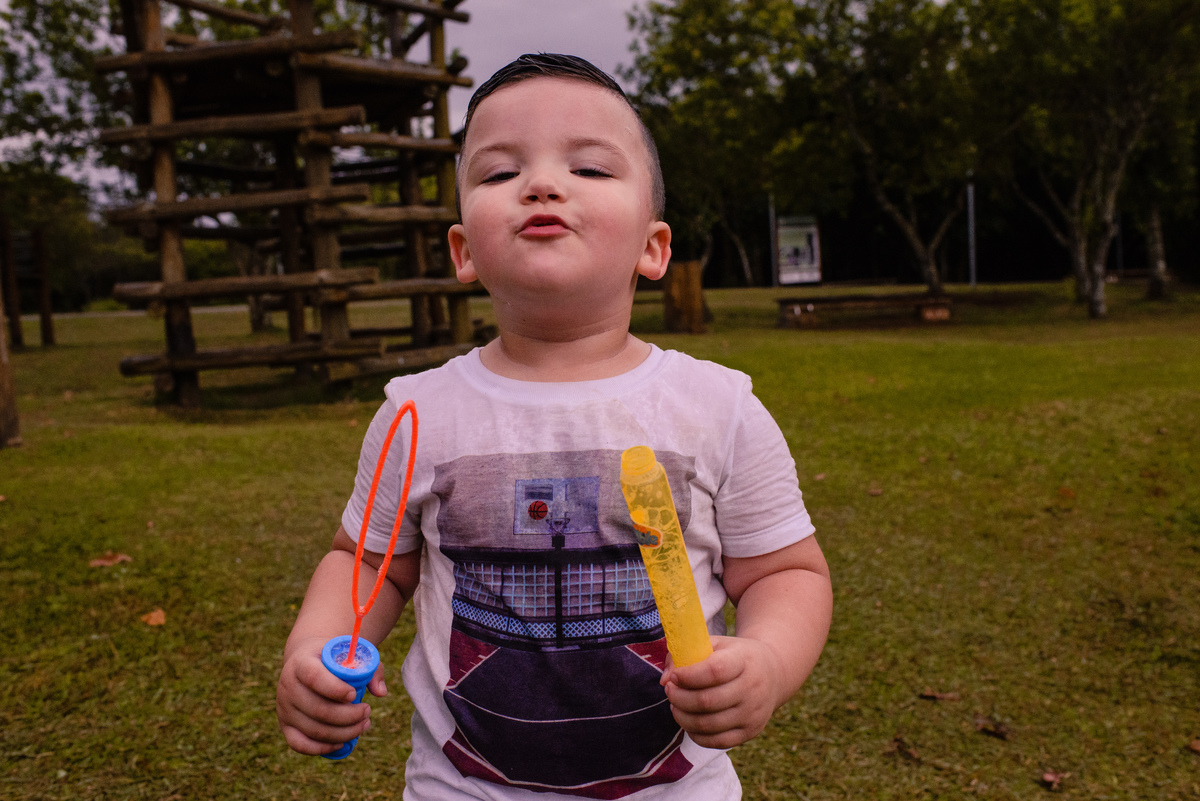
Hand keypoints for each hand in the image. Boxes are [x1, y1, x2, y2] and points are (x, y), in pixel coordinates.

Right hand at [276, 637, 387, 755]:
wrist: (307, 661)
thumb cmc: (335, 659)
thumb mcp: (352, 654)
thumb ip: (371, 669)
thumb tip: (381, 693)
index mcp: (302, 663)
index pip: (314, 677)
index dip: (335, 689)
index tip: (354, 695)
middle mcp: (288, 686)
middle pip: (318, 709)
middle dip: (349, 716)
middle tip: (367, 712)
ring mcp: (284, 708)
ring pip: (314, 730)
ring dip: (344, 732)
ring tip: (364, 724)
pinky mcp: (285, 725)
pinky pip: (300, 744)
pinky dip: (323, 747)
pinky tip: (342, 742)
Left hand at [660, 635, 783, 748]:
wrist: (773, 673)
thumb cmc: (735, 656)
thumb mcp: (716, 644)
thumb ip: (686, 654)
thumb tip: (665, 679)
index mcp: (744, 661)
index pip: (714, 671)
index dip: (688, 676)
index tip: (674, 676)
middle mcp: (753, 689)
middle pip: (707, 701)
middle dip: (679, 697)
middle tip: (669, 690)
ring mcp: (753, 713)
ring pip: (709, 724)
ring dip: (683, 717)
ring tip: (675, 705)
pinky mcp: (751, 732)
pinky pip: (716, 742)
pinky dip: (695, 734)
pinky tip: (688, 720)